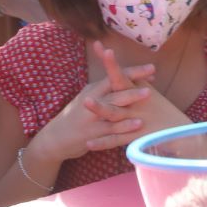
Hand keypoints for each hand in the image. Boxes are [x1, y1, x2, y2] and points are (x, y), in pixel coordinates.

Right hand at [37, 44, 155, 160]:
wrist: (55, 137)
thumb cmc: (77, 113)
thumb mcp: (88, 94)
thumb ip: (105, 83)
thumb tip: (122, 71)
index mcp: (94, 90)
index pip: (115, 77)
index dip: (133, 73)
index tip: (151, 69)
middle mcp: (92, 103)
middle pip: (114, 94)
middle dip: (132, 90)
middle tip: (150, 88)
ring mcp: (92, 120)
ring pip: (113, 114)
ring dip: (128, 112)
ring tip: (144, 110)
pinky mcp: (92, 136)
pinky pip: (110, 133)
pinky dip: (123, 129)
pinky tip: (137, 127)